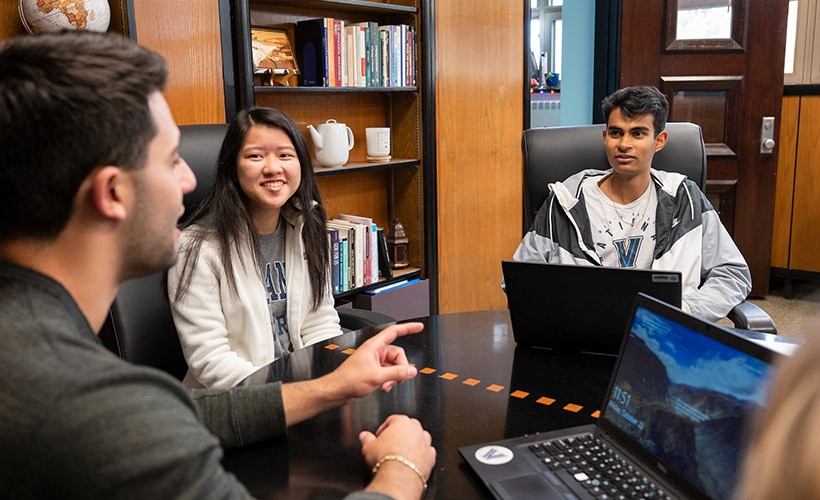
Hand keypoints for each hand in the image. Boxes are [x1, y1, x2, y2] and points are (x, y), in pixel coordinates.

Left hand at [280, 322, 422, 426]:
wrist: (338, 390)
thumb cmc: (349, 379)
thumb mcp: (377, 376)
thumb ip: (397, 373)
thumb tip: (411, 371)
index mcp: (375, 346)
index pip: (394, 332)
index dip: (408, 328)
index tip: (419, 327)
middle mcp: (376, 351)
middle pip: (398, 354)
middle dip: (400, 368)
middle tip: (397, 378)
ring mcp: (375, 361)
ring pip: (395, 365)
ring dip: (394, 376)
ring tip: (386, 385)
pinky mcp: (374, 370)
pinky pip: (389, 371)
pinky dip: (390, 380)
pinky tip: (384, 386)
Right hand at [360, 415, 435, 499]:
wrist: (399, 475)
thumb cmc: (386, 458)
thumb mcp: (369, 447)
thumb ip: (367, 439)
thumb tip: (364, 436)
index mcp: (401, 422)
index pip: (392, 419)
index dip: (384, 428)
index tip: (380, 436)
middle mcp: (415, 429)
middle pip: (408, 426)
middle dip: (400, 434)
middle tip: (390, 444)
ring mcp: (425, 442)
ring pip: (421, 437)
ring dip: (413, 442)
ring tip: (402, 451)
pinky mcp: (431, 456)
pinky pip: (427, 452)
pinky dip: (421, 454)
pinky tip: (413, 460)